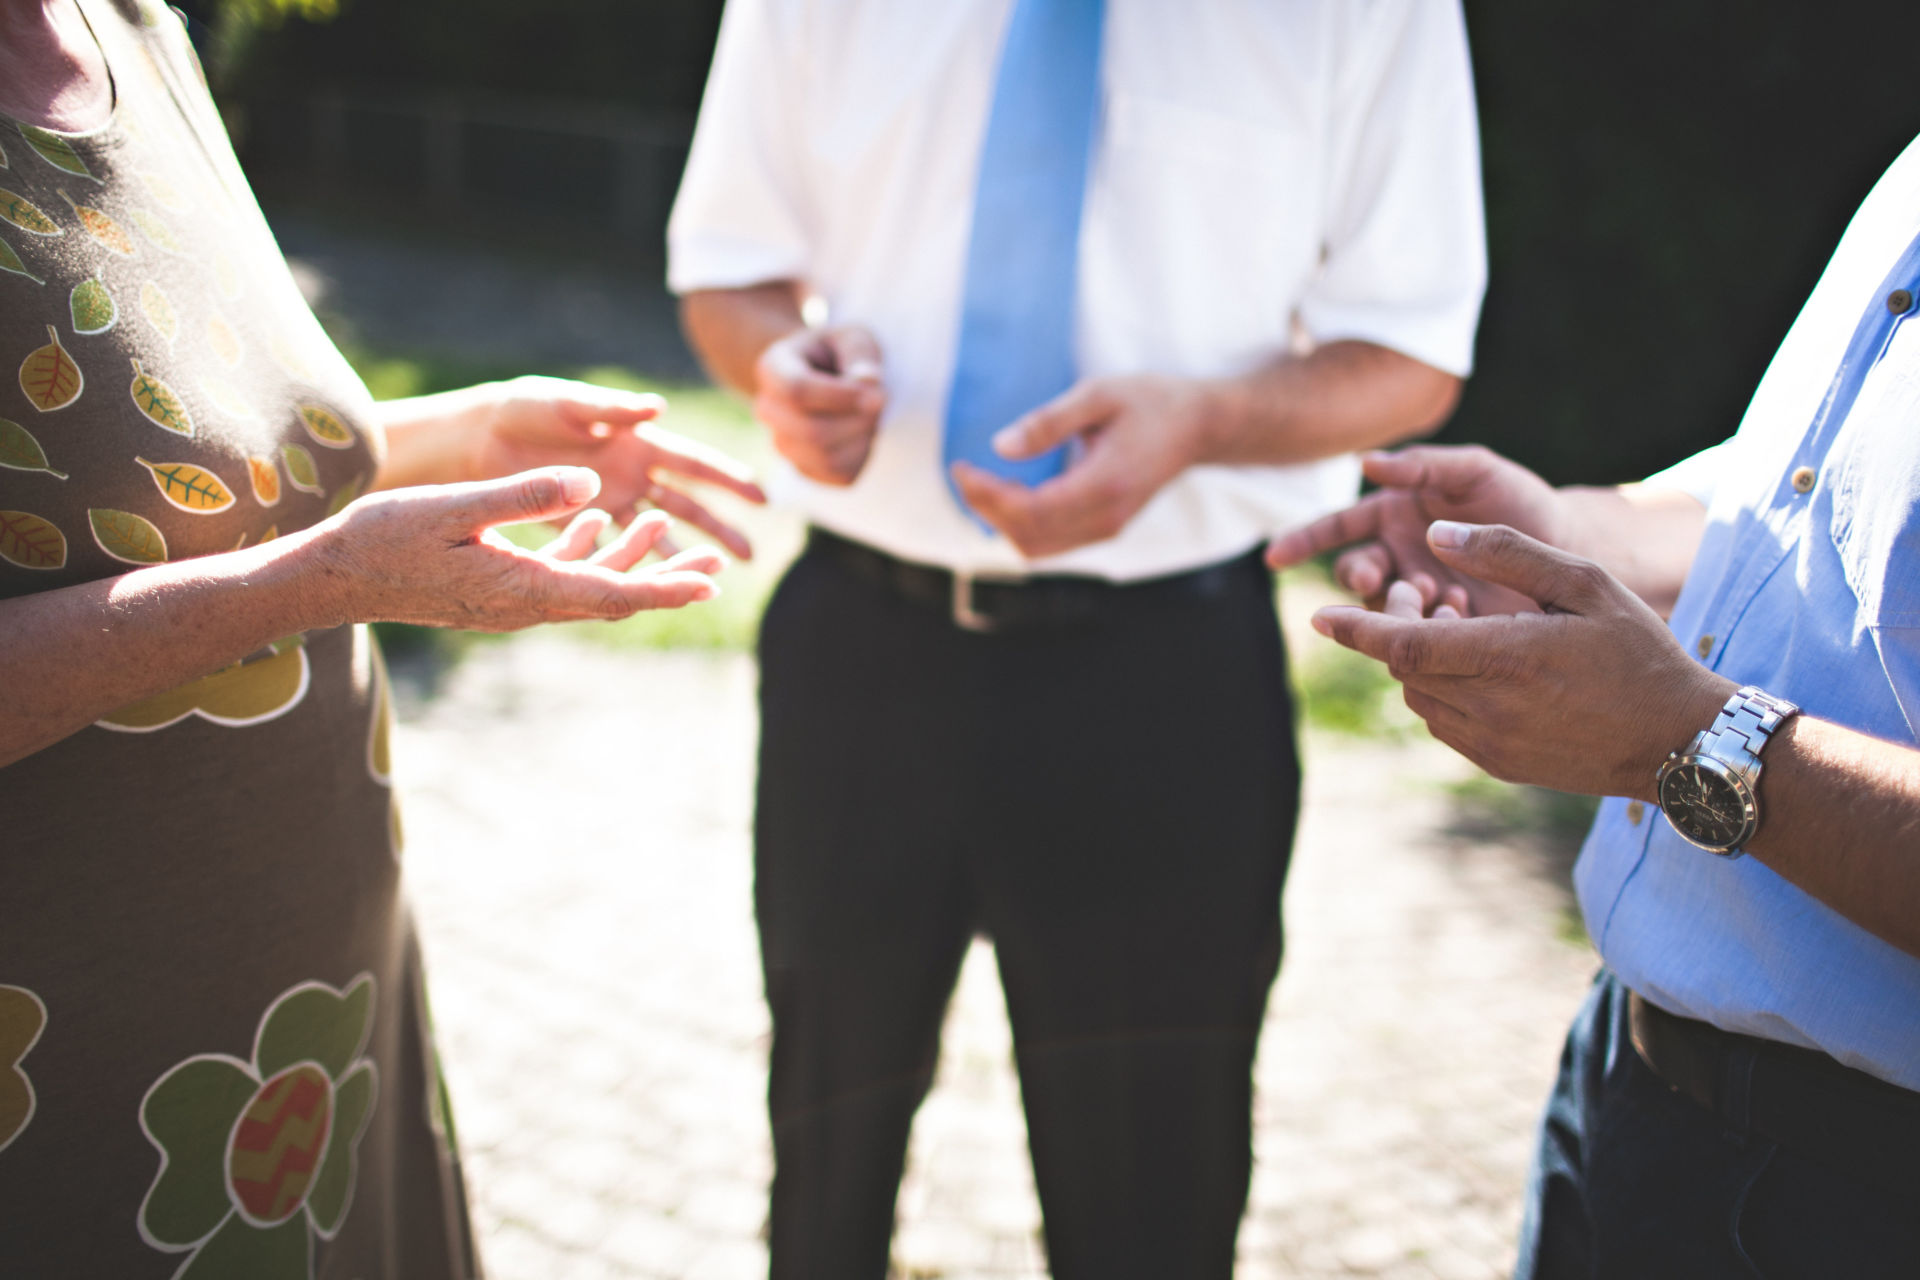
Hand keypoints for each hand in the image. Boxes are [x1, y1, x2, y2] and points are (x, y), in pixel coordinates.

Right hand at [318, 467, 725, 630]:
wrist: (332, 577)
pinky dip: (583, 551)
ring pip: (587, 585)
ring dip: (628, 558)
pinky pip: (555, 577)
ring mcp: (509, 602)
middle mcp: (523, 604)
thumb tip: (592, 486)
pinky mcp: (495, 592)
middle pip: (612, 596)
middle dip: (666, 579)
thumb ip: (525, 497)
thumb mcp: (457, 506)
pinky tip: (595, 521)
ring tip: (667, 526)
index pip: (611, 593)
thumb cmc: (384, 537)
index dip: (665, 588)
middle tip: (717, 562)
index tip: (710, 582)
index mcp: (521, 587)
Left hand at [469, 375, 766, 559]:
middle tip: (749, 558)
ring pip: (656, 534)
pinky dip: (635, 565)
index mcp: (637, 441)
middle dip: (718, 530)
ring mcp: (610, 501)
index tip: (761, 499)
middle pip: (685, 506)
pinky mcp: (581, 522)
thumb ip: (612, 410)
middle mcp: (631, 474)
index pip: (693, 463)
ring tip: (708, 578)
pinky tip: (653, 585)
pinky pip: (616, 548)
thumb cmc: (527, 408)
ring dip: (681, 555)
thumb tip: (658, 408)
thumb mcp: (569, 404)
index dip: (728, 480)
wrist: (479, 434)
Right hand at [753, 325, 885, 484]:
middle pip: (812, 431)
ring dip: (863, 437)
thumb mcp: (853, 337)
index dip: (841, 396)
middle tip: (881, 399)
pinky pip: (839, 475)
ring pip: (826, 458)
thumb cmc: (840, 352)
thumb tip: (868, 382)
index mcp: (771, 369)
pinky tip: (863, 432)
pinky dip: (863, 455)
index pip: (796, 391)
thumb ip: (861, 354)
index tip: (878, 391)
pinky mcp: (805, 469)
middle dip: (858, 419)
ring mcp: (782, 443)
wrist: (828, 376)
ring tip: (871, 413)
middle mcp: (768, 409)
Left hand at [951, 374, 1209, 558]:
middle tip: (965, 472)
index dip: (987, 495)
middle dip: (987, 509)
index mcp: (1104, 484)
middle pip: (1027, 537)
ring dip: (1002, 522)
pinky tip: (1010, 494)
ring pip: (1037, 548)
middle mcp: (1106, 517)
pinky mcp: (1105, 529)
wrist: (1197, 426)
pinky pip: (1052, 543)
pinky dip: (1022, 526)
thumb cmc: (1150, 402)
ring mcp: (1108, 529)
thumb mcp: (1098, 394)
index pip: (1030, 511)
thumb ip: (1048, 421)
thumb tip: (1001, 447)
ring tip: (982, 484)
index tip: (962, 467)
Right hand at [1267, 445, 1564, 615]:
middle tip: (1373, 580)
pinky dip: (1432, 625)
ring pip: (1384, 606)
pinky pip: (1420, 633)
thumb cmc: (1521, 501)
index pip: (1339, 527)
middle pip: (1356, 571)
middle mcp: (1399, 556)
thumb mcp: (1476, 470)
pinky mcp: (1445, 626)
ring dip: (1398, 603)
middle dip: (1358, 578)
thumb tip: (1364, 462)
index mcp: (1396, 515)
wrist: (1572, 548)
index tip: (1275, 556)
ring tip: (1436, 594)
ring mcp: (1420, 593)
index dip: (1305, 540)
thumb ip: (1424, 467)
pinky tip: (1460, 613)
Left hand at [1310, 520, 1731, 798]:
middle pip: (1405, 670)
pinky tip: (1485, 669)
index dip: (1357, 629)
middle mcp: (1489, 708)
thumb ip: (1507, 553)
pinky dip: (1445, 692)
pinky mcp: (1499, 765)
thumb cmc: (1639, 651)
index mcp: (1506, 657)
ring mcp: (1492, 744)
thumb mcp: (1584, 583)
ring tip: (1468, 631)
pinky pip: (1445, 723)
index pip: (1403, 645)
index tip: (1319, 612)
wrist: (1680, 740)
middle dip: (1398, 632)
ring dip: (1423, 663)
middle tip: (1425, 597)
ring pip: (1420, 698)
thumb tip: (1437, 532)